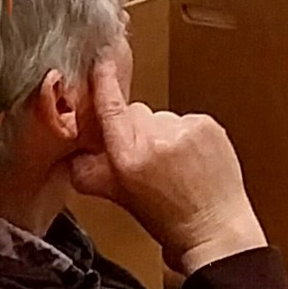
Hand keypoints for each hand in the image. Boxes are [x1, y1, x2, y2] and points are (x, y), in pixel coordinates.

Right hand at [63, 59, 266, 275]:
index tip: (101, 58)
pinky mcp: (207, 125)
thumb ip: (92, 174)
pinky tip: (191, 159)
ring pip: (160, 117)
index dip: (104, 81)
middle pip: (134, 112)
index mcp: (128, 157)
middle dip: (133, 129)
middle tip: (145, 159)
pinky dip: (185, 135)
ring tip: (174, 165)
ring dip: (161, 133)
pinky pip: (186, 121)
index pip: (111, 107)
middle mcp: (156, 138)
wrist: (215, 229)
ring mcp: (185, 129)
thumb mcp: (121, 199)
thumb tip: (72, 157)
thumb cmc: (168, 221)